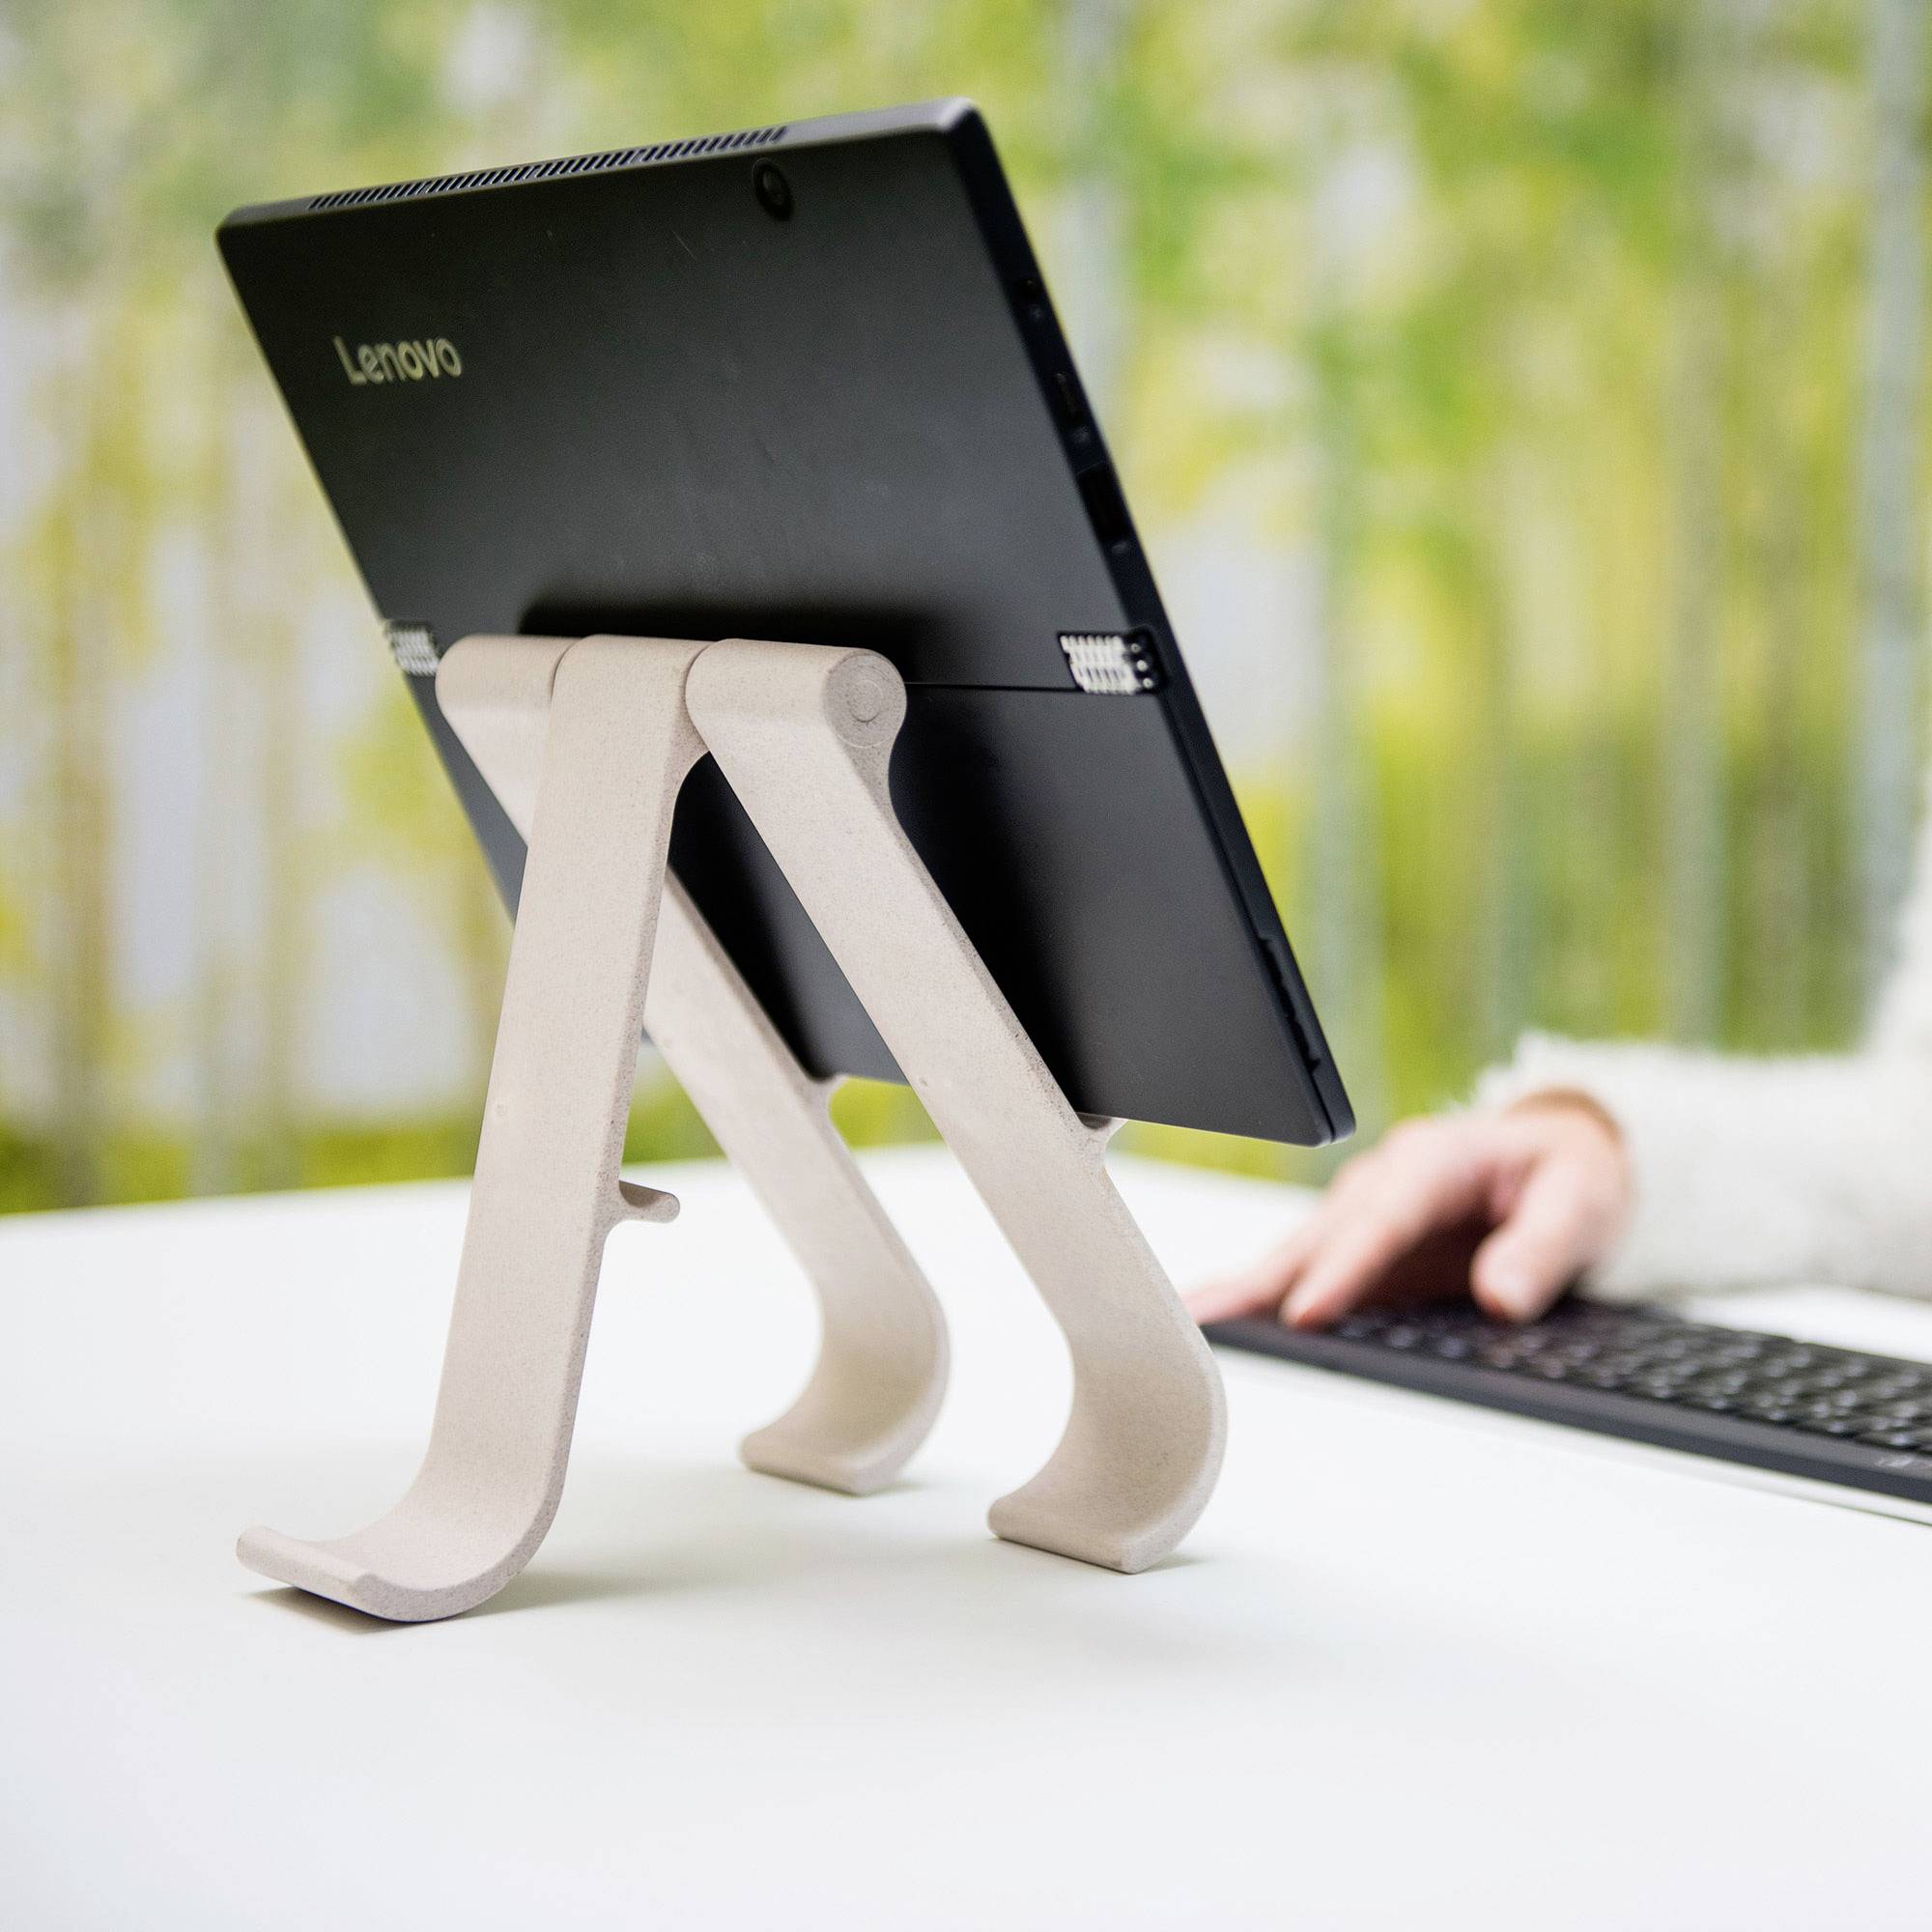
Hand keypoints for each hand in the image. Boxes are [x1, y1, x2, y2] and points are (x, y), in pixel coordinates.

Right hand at [1187, 1093, 1631, 1329]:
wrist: (1559, 1160)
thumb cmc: (1567, 1176)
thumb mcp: (1582, 1201)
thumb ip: (1544, 1248)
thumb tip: (1501, 1297)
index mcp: (1434, 1159)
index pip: (1382, 1218)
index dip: (1342, 1267)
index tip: (1308, 1312)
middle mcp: (1385, 1181)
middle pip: (1317, 1234)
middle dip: (1261, 1277)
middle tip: (1205, 1317)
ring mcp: (1364, 1212)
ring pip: (1296, 1251)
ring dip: (1245, 1287)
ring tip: (1191, 1324)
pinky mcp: (1358, 1246)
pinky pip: (1303, 1270)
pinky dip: (1259, 1294)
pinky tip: (1219, 1320)